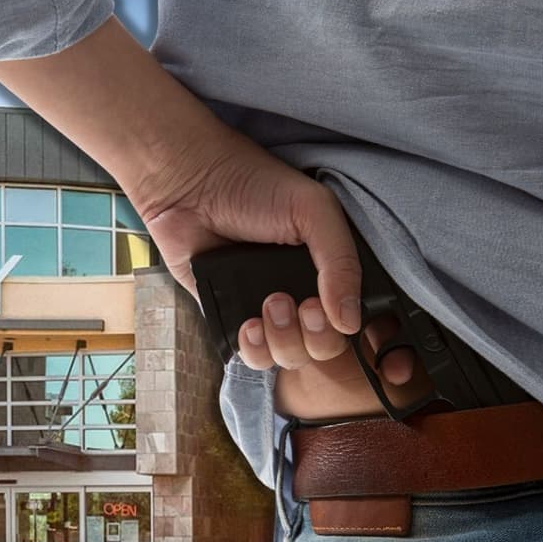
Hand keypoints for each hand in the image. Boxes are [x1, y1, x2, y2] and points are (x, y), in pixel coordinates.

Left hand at [136, 126, 362, 368]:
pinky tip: (249, 325)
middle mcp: (301, 291)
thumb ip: (342, 262)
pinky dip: (254, 349)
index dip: (344, 326)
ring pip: (289, 356)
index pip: (352, 317)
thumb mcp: (314, 210)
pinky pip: (252, 355)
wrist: (190, 185)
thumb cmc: (253, 185)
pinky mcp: (231, 317)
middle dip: (315, 336)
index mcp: (328, 268)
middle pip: (323, 347)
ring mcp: (266, 308)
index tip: (324, 308)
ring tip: (269, 304)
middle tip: (295, 303)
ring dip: (284, 342)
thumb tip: (350, 321)